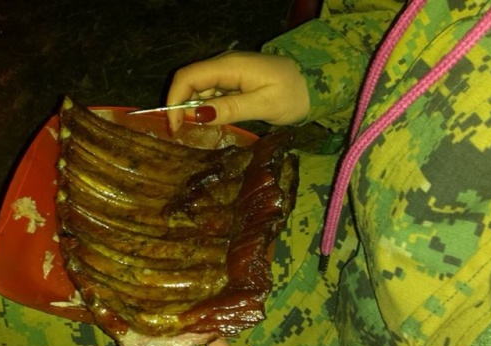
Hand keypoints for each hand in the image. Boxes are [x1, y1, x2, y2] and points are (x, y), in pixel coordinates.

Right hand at [166, 51, 309, 131]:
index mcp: (230, 66)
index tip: (174, 127)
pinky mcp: (234, 81)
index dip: (174, 100)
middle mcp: (225, 65)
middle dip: (181, 107)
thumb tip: (197, 115)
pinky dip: (206, 109)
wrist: (315, 85)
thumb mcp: (264, 105)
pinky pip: (211, 94)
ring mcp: (229, 72)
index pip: (188, 77)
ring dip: (194, 110)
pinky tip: (212, 124)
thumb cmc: (294, 94)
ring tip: (198, 133)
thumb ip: (230, 109)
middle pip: (190, 82)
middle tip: (183, 134)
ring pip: (199, 90)